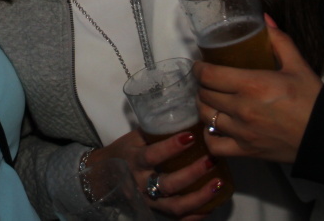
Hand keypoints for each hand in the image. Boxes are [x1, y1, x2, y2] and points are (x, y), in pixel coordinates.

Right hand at [88, 129, 223, 218]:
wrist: (104, 177)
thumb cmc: (124, 152)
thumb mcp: (133, 138)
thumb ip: (154, 130)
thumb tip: (183, 113)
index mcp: (134, 161)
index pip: (152, 155)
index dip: (171, 147)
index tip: (191, 136)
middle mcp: (140, 184)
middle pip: (168, 184)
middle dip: (193, 173)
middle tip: (211, 160)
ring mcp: (148, 201)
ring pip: (176, 206)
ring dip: (200, 197)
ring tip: (218, 184)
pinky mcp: (155, 212)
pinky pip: (177, 219)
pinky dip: (195, 215)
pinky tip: (211, 205)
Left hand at [195, 17, 320, 163]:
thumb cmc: (313, 100)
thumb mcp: (297, 65)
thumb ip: (278, 40)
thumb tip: (264, 19)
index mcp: (253, 84)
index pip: (209, 75)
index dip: (199, 68)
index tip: (200, 65)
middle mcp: (242, 108)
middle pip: (204, 94)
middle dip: (202, 85)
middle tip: (209, 80)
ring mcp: (242, 131)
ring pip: (205, 117)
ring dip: (204, 106)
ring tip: (211, 99)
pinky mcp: (247, 150)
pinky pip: (215, 145)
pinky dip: (210, 136)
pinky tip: (215, 126)